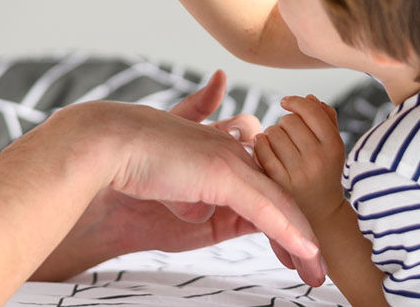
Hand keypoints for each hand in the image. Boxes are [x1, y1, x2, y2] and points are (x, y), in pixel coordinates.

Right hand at [33, 74, 323, 286]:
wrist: (103, 151)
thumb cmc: (129, 173)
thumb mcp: (170, 194)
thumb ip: (193, 198)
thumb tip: (204, 208)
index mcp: (218, 152)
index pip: (262, 185)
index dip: (280, 220)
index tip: (295, 253)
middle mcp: (229, 150)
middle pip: (278, 192)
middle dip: (298, 231)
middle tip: (314, 267)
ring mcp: (229, 157)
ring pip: (279, 201)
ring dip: (301, 240)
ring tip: (316, 269)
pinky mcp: (223, 170)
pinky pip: (266, 207)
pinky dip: (288, 231)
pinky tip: (306, 250)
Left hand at [255, 95, 346, 224]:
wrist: (320, 215)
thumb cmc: (324, 174)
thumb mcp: (334, 147)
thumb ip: (326, 119)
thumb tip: (311, 98)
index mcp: (334, 146)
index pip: (310, 111)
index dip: (295, 102)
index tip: (286, 102)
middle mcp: (318, 159)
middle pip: (289, 121)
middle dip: (285, 123)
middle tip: (288, 135)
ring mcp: (298, 172)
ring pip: (273, 133)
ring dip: (272, 134)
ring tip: (280, 146)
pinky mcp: (279, 183)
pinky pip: (262, 150)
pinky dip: (260, 145)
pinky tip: (266, 149)